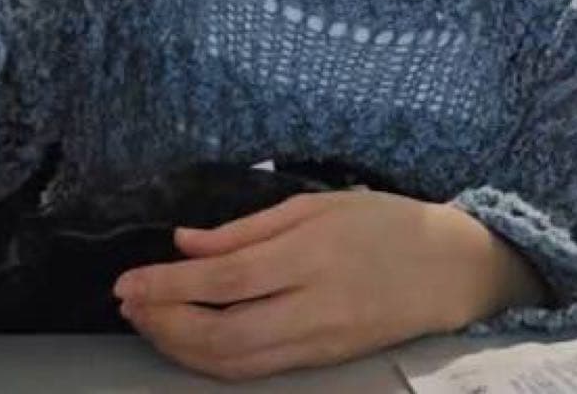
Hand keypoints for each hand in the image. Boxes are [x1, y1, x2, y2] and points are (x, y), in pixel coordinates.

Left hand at [111, 190, 470, 382]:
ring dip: (181, 347)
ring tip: (148, 322)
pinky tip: (189, 341)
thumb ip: (247, 227)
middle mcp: (313, 305)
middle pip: (222, 333)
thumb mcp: (316, 205)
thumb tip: (185, 242)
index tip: (127, 280)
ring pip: (235, 363)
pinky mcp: (324, 362)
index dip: (169, 285)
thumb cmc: (381, 221)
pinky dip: (213, 361)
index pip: (224, 278)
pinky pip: (258, 370)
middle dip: (164, 323)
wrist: (449, 269)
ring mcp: (320, 342)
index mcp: (310, 253)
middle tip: (128, 303)